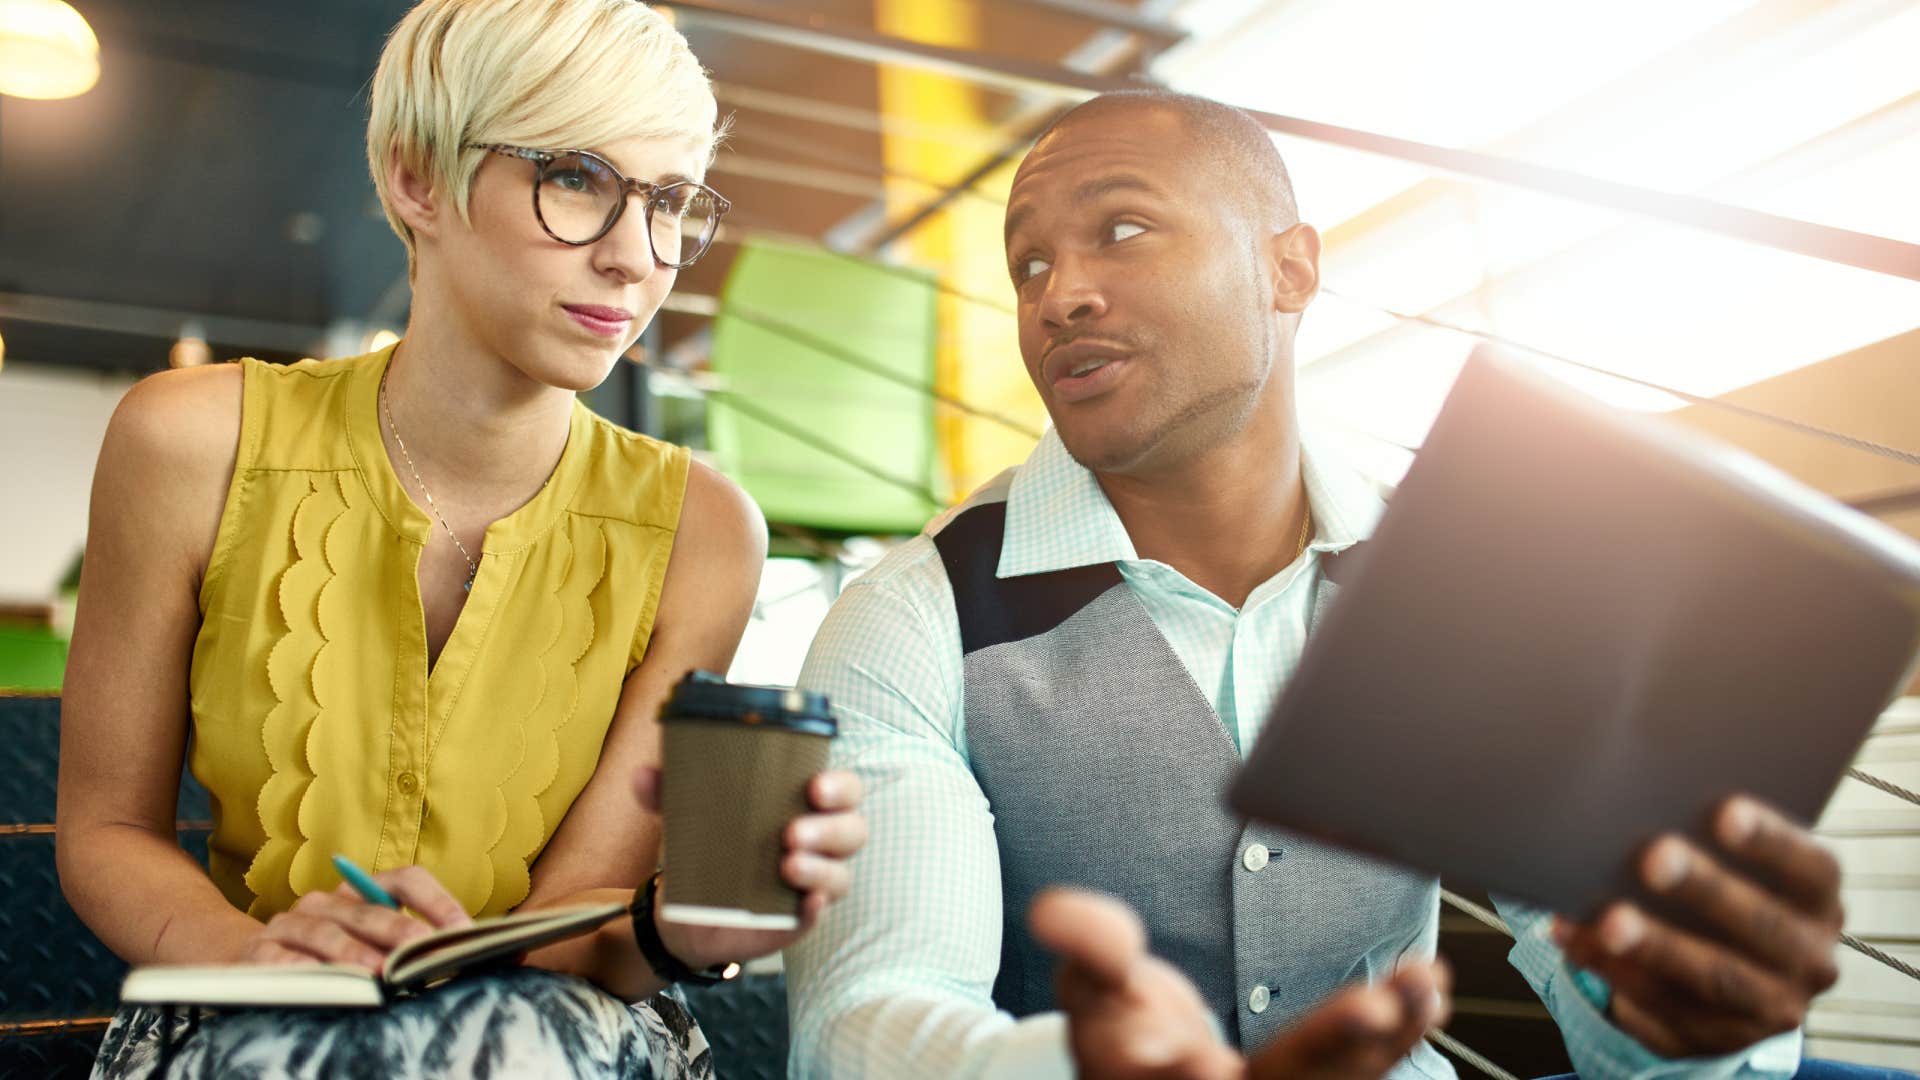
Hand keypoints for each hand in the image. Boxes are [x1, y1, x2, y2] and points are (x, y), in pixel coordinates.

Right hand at [234, 865, 473, 971]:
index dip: (436, 901)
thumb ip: (404, 942)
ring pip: (326, 933)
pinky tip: (320, 978)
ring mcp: (290, 923)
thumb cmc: (328, 953)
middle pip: (368, 911)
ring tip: (377, 971)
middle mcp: (326, 901)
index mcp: (361, 891)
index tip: (463, 928)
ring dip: (354, 953)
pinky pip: (280, 958)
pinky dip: (300, 968)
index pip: (405, 880)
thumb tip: (454, 951)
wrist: (254, 959)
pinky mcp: (259, 951)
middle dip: (399, 930)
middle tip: (422, 950)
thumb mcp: (368, 941)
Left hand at [634, 766, 866, 968]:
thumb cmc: (706, 846)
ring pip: (840, 875)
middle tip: (792, 832)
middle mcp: (819, 842)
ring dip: (820, 869)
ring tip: (787, 865)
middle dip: (830, 829)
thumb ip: (668, 792)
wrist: (686, 909)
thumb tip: (643, 775)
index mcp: (803, 805)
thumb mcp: (687, 814)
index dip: (841, 786)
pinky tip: (804, 903)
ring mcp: (812, 882)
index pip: (845, 790)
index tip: (815, 786)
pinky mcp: (798, 918)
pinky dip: (816, 907)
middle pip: (853, 831)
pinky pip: (818, 914)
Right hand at [1030, 887, 1450, 1079]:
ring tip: (1419, 981)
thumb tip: (1050, 911)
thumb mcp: (1088, 979)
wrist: (1148, 1058)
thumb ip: (1084, 945)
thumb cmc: (1114, 1014)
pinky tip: (1427, 990)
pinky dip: (1400, 1032)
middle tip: (1369, 1008)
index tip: (1208, 1059)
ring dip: (1385, 1035)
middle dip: (1326, 1048)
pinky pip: (1364, 1067)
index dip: (1185, 1075)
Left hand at [1554, 795, 1843, 1056]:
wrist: (1730, 982)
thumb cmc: (1721, 891)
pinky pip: (1664, 1007)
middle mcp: (1809, 959)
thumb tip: (1636, 801)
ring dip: (1658, 946)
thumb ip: (1706, 838)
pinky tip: (1575, 939)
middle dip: (1707, 890)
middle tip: (1655, 856)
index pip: (1811, 868)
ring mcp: (1769, 1008)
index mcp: (1818, 901)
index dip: (1771, 840)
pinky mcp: (1716, 1038)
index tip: (1725, 811)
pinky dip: (1614, 971)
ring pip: (1715, 978)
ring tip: (1608, 918)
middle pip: (1764, 926)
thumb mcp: (1734, 868)